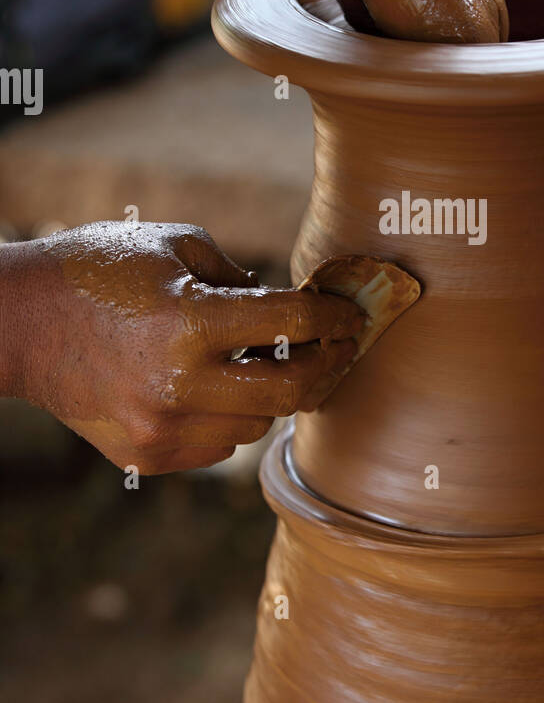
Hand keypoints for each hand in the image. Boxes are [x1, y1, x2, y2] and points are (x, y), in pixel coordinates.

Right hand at [0, 222, 362, 473]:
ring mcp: (161, 428)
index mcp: (191, 320)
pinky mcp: (146, 456)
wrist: (19, 324)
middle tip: (331, 349)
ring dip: (269, 396)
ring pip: (256, 426)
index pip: (294, 323)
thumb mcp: (175, 245)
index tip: (351, 316)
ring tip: (259, 365)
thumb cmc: (97, 269)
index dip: (334, 317)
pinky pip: (218, 448)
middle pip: (290, 391)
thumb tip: (290, 308)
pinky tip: (213, 391)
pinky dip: (228, 420)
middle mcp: (180, 383)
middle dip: (322, 367)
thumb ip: (239, 276)